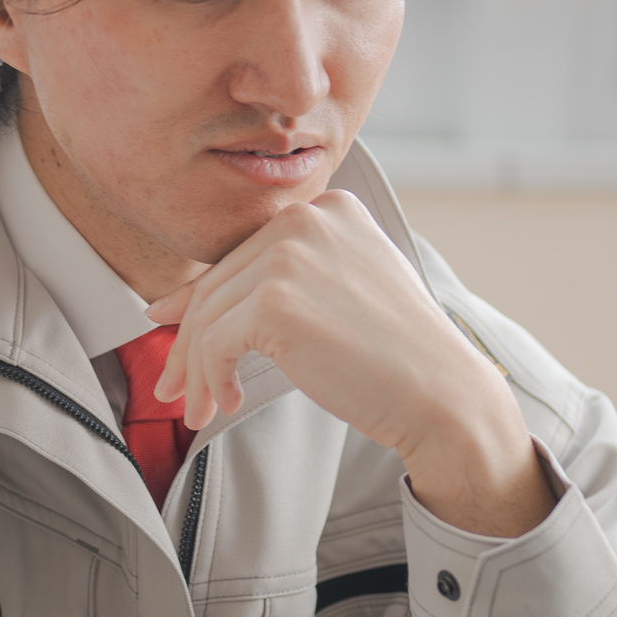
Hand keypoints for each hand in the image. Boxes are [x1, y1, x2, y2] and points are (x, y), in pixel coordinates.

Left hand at [146, 192, 554, 537]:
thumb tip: (182, 303)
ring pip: (207, 316)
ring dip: (196, 370)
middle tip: (176, 388)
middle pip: (218, 284)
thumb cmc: (398, 356)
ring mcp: (288, 257)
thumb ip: (284, 280)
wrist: (440, 392)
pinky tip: (228, 402)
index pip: (244, 255)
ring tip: (198, 408)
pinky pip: (213, 343)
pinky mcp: (273, 302)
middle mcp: (306, 219)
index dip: (201, 300)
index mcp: (329, 208)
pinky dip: (211, 379)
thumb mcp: (345, 290)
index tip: (175, 331)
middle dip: (189, 343)